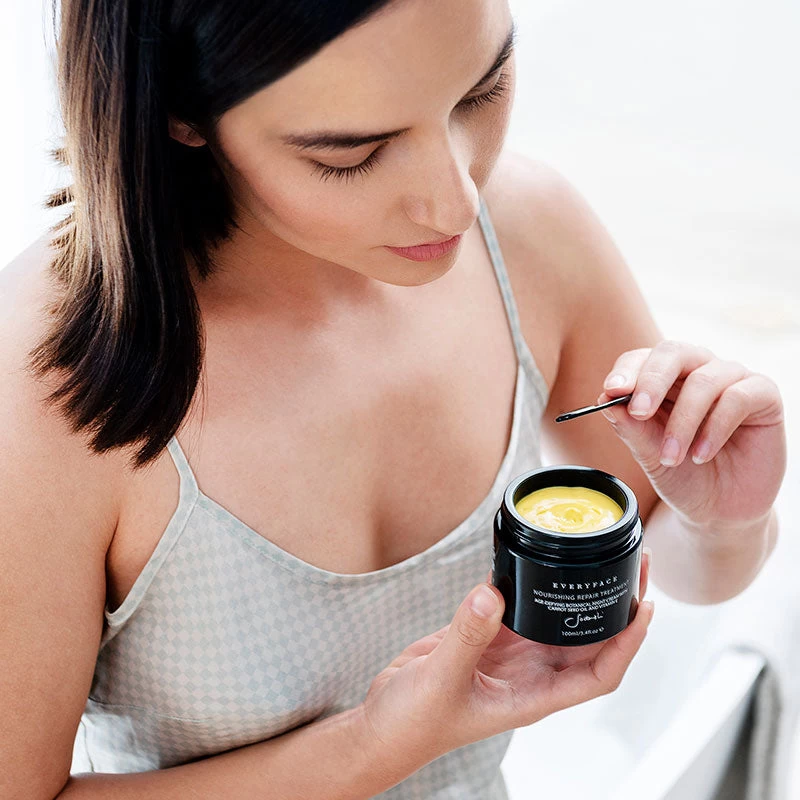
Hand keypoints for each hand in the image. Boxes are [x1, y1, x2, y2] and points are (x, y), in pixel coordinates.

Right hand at [360, 552, 652, 764]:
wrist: (382, 723)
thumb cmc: (414, 725)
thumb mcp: (441, 683)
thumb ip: (466, 639)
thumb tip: (493, 595)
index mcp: (533, 696)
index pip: (600, 674)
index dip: (628, 643)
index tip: (644, 608)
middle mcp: (529, 673)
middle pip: (589, 640)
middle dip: (615, 605)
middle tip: (632, 564)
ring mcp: (508, 653)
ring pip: (555, 619)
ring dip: (577, 591)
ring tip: (595, 553)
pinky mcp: (484, 636)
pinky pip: (515, 603)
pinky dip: (526, 581)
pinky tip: (532, 556)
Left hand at [598, 340, 785, 526]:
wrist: (719, 511)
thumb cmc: (682, 476)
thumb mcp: (649, 455)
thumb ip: (631, 428)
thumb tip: (606, 400)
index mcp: (663, 379)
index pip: (642, 358)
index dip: (627, 371)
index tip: (611, 390)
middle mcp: (697, 370)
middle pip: (673, 353)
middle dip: (652, 381)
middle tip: (639, 411)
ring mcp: (731, 379)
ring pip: (703, 380)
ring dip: (683, 422)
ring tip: (671, 457)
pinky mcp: (763, 394)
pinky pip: (737, 397)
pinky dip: (714, 428)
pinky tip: (701, 454)